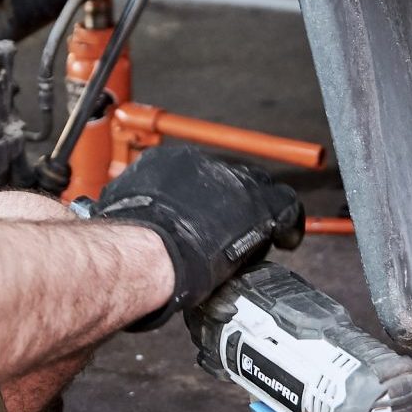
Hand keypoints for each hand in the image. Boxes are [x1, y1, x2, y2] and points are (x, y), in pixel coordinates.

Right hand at [93, 146, 303, 329]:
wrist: (151, 249)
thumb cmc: (130, 239)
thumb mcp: (123, 213)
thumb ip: (135, 211)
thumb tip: (126, 221)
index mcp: (169, 162)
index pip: (197, 175)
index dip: (207, 198)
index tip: (204, 216)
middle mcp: (204, 163)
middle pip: (228, 179)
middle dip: (231, 203)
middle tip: (227, 228)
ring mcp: (233, 181)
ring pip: (257, 190)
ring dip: (255, 213)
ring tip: (253, 236)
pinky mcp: (258, 204)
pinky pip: (285, 207)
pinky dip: (289, 225)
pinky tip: (288, 239)